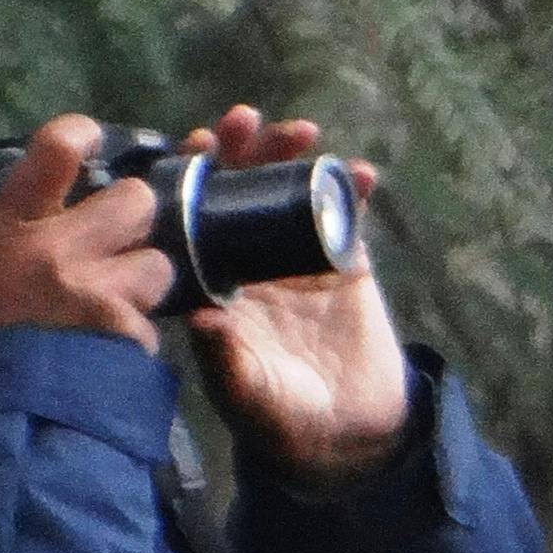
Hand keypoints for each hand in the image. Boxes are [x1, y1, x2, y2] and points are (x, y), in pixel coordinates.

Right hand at [0, 113, 167, 356]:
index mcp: (8, 232)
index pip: (54, 151)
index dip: (83, 134)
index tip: (95, 141)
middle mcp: (56, 249)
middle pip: (135, 201)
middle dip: (136, 224)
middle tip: (118, 250)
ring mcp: (95, 289)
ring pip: (157, 263)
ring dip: (146, 285)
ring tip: (118, 312)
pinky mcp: (126, 330)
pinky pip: (154, 320)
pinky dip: (142, 339)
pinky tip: (115, 356)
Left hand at [184, 104, 409, 487]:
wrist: (348, 432)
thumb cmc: (283, 417)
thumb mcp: (247, 393)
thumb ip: (225, 360)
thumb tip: (202, 318)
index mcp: (211, 282)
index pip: (191, 216)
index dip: (191, 177)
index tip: (196, 145)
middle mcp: (246, 260)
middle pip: (237, 189)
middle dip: (240, 151)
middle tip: (245, 121)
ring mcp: (294, 257)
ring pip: (288, 191)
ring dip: (292, 157)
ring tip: (303, 133)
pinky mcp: (343, 264)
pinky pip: (345, 216)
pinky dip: (353, 190)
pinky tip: (361, 173)